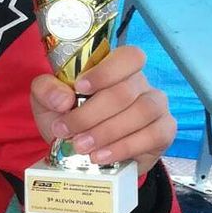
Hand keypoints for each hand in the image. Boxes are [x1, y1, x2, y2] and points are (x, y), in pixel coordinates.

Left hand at [30, 45, 175, 175]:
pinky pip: (152, 136)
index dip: (106, 71)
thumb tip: (63, 99)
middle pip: (125, 91)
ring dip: (106, 131)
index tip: (79, 87)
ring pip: (141, 112)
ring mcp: (157, 107)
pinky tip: (101, 156)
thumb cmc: (69, 119)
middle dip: (90, 114)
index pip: (129, 56)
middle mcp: (141, 84)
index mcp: (117, 69)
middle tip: (67, 131)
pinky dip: (123, 147)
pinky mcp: (164, 132)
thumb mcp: (47, 103)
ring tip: (82, 146)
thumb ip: (46, 90)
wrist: (83, 154)